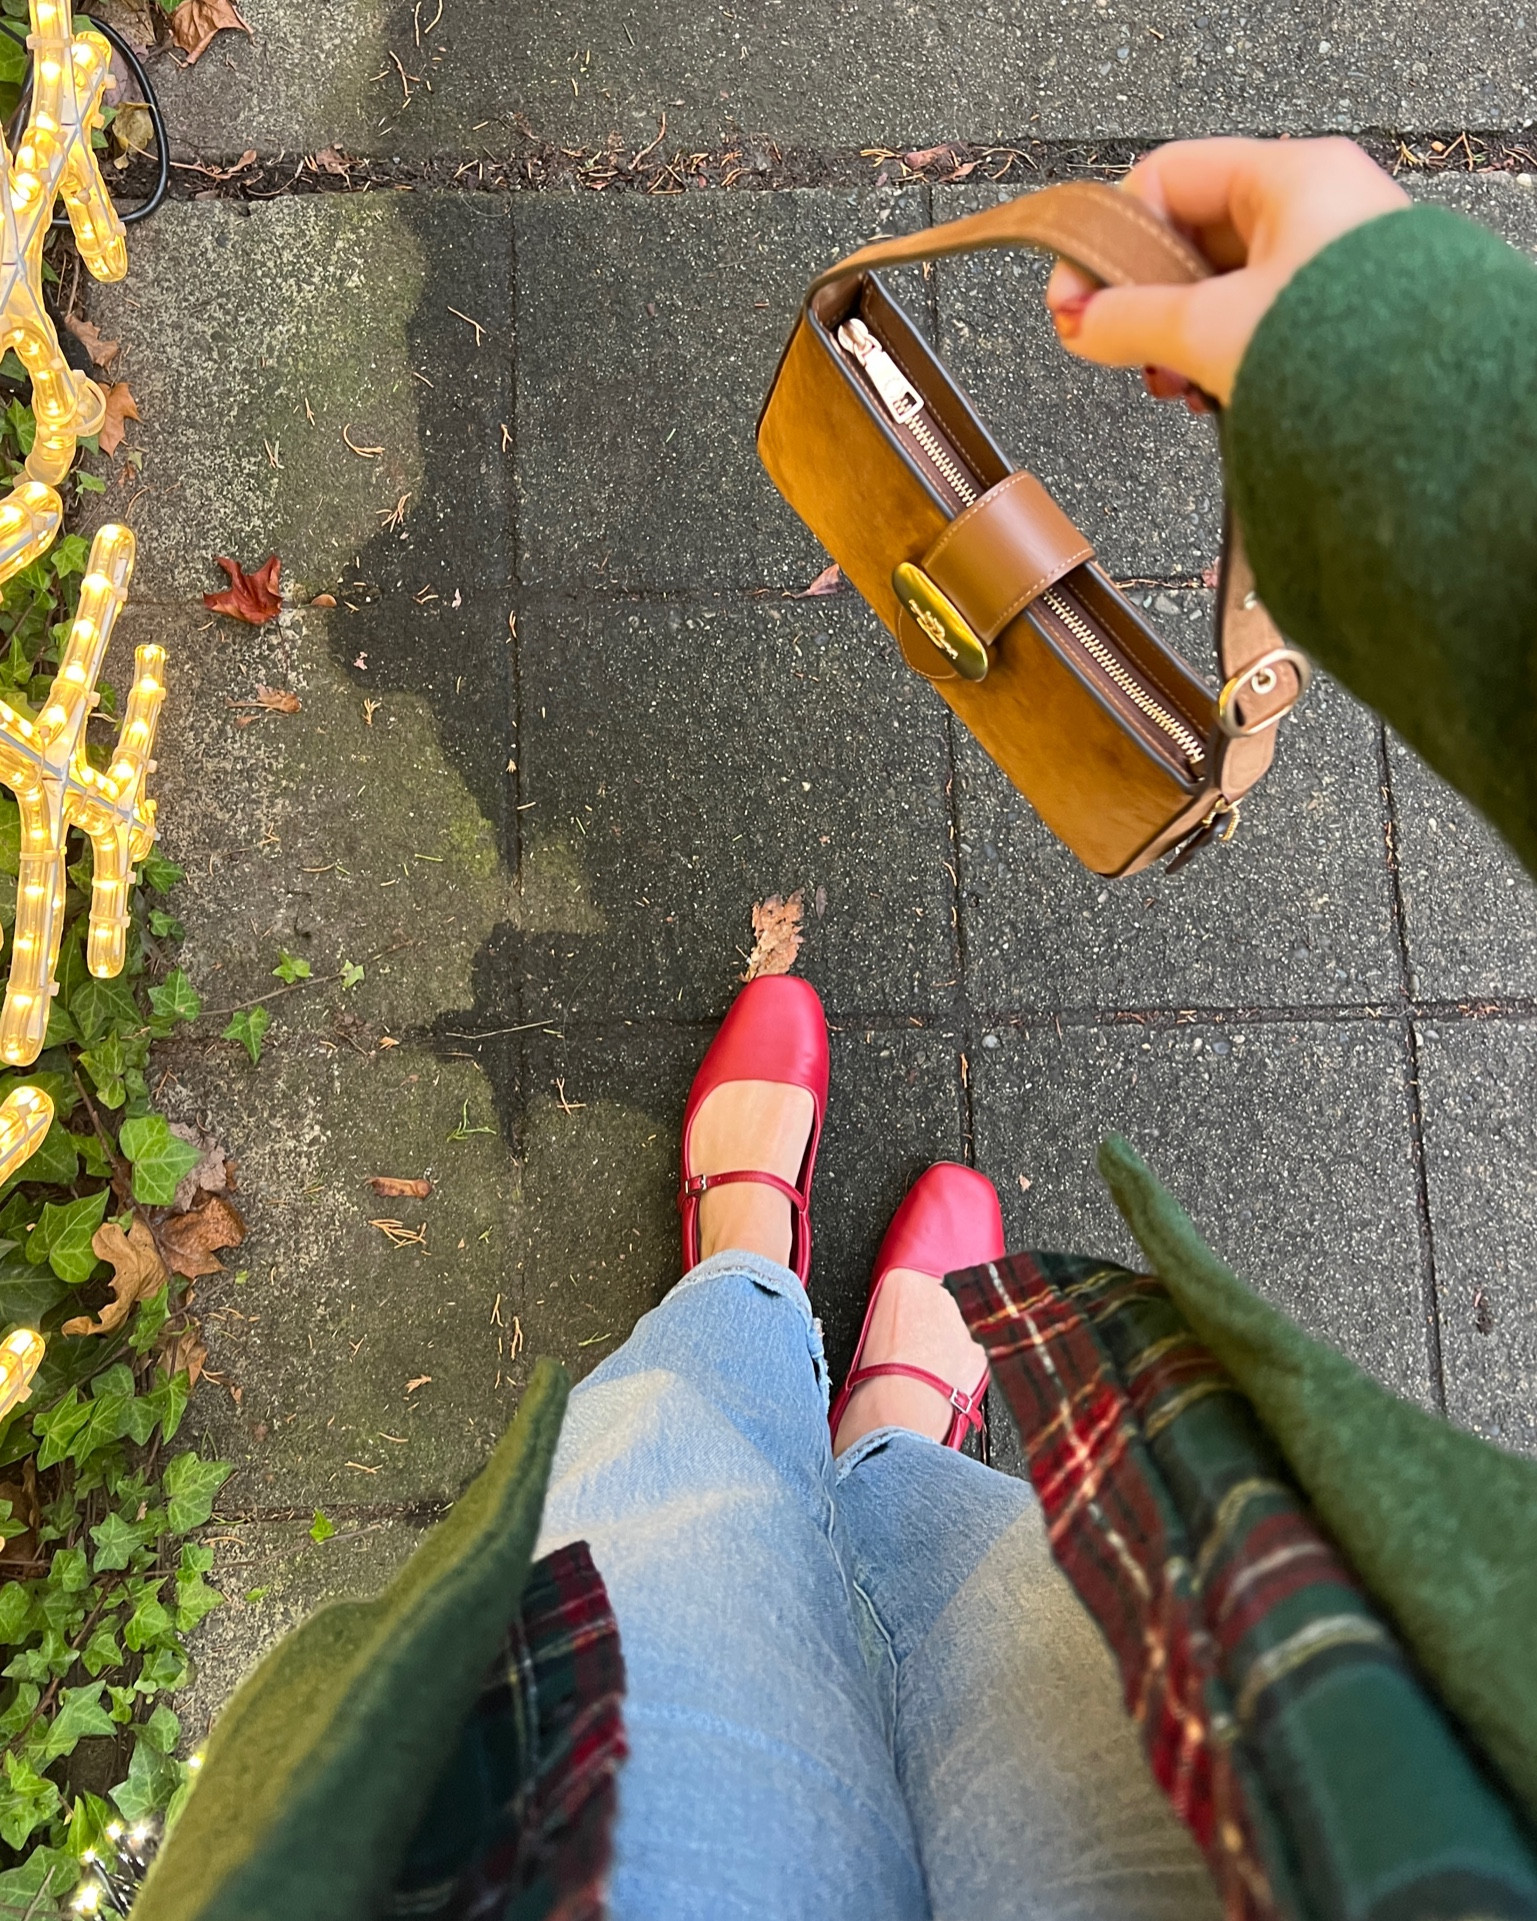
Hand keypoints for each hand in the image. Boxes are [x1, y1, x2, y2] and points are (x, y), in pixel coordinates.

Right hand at [1045, 136, 1408, 406]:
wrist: (1426, 420)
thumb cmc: (1345, 354)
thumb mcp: (1208, 330)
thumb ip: (1129, 323)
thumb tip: (1079, 326)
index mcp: (1291, 176)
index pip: (1167, 177)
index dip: (1110, 237)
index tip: (1074, 297)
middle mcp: (1318, 206)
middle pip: (1193, 237)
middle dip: (1146, 301)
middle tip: (1118, 347)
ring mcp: (1331, 262)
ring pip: (1224, 286)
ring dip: (1181, 338)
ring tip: (1171, 384)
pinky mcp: (1341, 315)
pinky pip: (1258, 320)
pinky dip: (1222, 355)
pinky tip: (1211, 396)